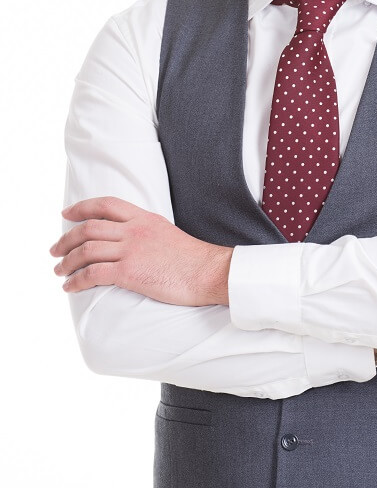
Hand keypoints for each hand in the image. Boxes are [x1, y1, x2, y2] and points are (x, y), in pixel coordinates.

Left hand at [50, 197, 232, 305]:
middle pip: (89, 228)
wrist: (207, 272)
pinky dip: (76, 280)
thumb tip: (128, 240)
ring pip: (86, 250)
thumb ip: (145, 231)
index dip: (81, 207)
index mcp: (143, 217)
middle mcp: (134, 230)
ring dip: (66, 261)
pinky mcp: (129, 272)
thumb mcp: (166, 232)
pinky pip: (92, 274)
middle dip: (66, 238)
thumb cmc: (192, 258)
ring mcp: (130, 250)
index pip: (105, 205)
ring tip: (59, 270)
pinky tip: (69, 286)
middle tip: (55, 250)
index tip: (66, 213)